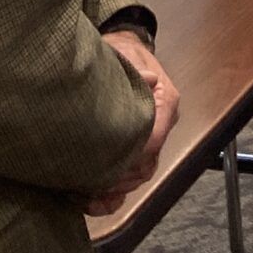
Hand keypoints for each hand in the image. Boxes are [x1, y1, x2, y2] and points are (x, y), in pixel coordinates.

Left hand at [87, 32, 179, 216]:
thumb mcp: (128, 54)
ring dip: (114, 190)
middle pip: (147, 163)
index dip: (136, 152)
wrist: (123, 49)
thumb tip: (148, 80)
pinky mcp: (132, 149)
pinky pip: (128, 180)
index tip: (111, 162)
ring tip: (87, 197)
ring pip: (138, 176)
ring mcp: (147, 141)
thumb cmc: (126, 52)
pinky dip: (111, 197)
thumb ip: (136, 69)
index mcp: (165, 103)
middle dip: (121, 178)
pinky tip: (90, 203)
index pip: (155, 136)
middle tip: (93, 184)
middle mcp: (160, 126)